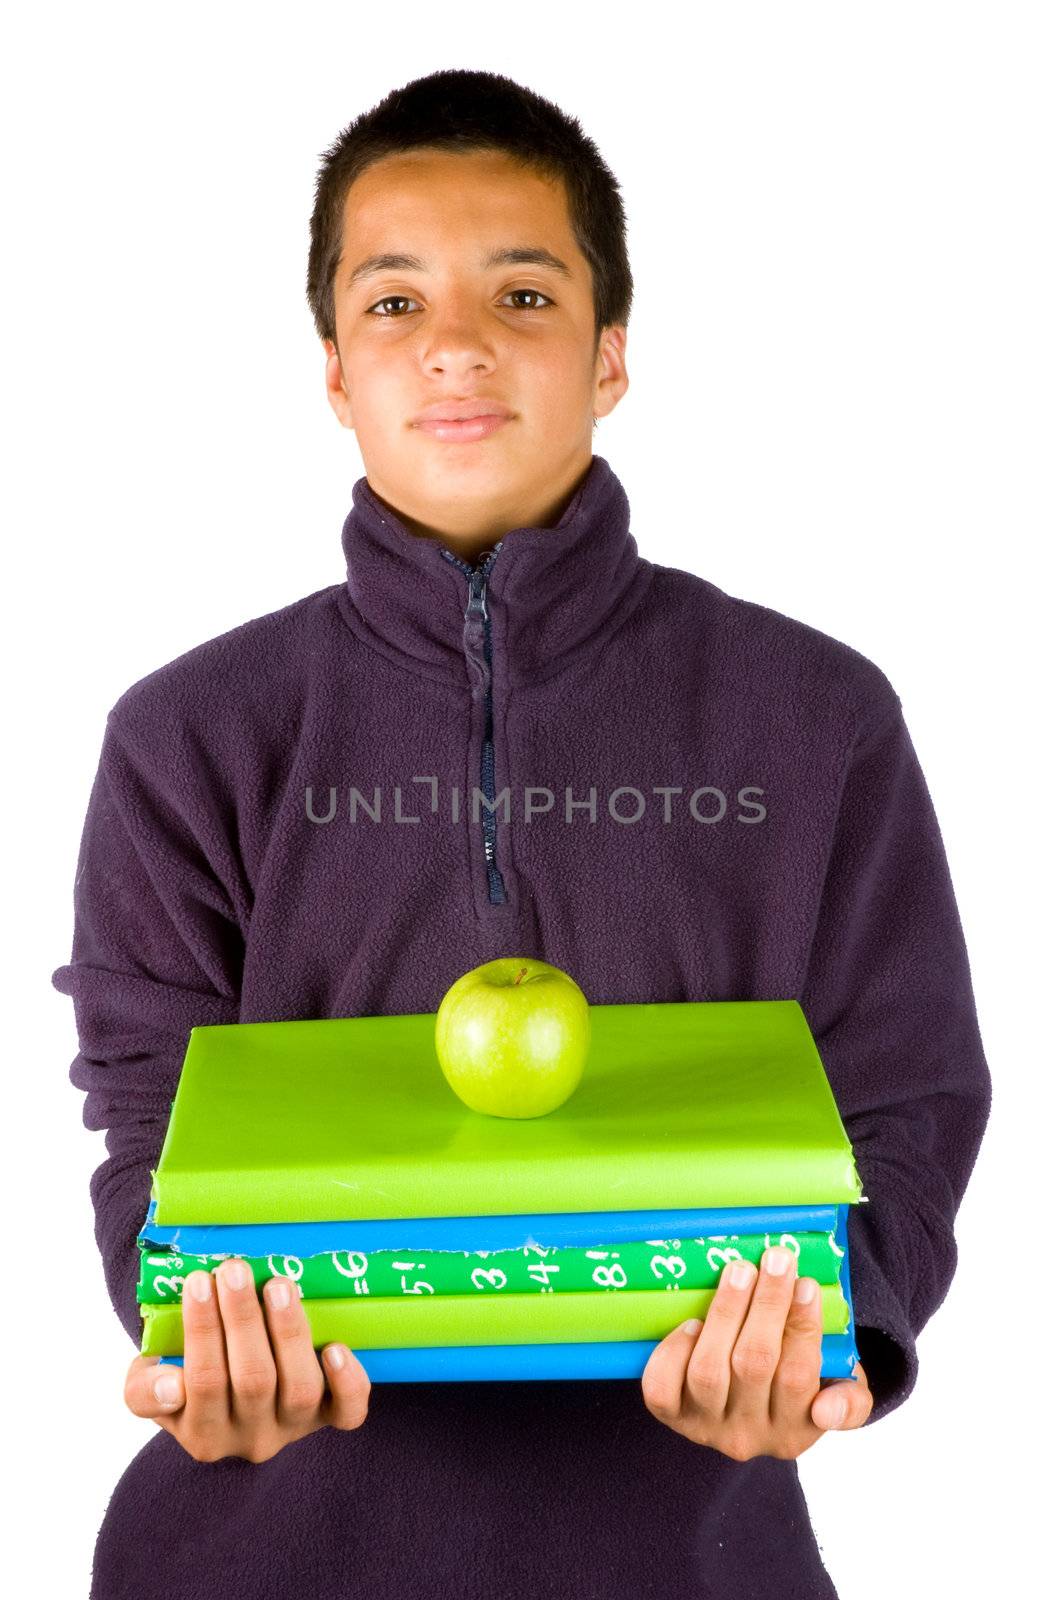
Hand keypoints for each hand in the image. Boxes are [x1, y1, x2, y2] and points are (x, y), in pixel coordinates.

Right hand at [124, 1260, 370, 1462]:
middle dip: (243, 1319)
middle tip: (235, 1269)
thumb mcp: (151, 1385)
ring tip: (278, 1284)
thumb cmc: (186, 1376)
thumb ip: (144, 1389)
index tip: (200, 1280)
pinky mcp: (330, 1418)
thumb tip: (170, 1384)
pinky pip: (348, 1413)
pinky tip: (336, 1347)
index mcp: (202, 1433)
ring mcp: (294, 1428)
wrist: (231, 1397)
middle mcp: (251, 1439)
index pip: (202, 1384)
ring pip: (299, 1391)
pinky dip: (347, 1382)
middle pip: (252, 1382)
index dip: (202, 1331)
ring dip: (289, 1333)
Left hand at [640, 1245, 872, 1458]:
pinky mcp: (673, 1415)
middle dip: (766, 1305)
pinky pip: (663, 1387)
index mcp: (794, 1431)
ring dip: (725, 1314)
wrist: (748, 1411)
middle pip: (754, 1365)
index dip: (802, 1328)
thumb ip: (849, 1400)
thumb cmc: (798, 1385)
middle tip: (775, 1259)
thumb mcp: (838, 1394)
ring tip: (738, 1271)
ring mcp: (706, 1427)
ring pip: (709, 1372)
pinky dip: (674, 1352)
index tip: (806, 1283)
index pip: (798, 1378)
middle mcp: (748, 1437)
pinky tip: (692, 1322)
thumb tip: (828, 1410)